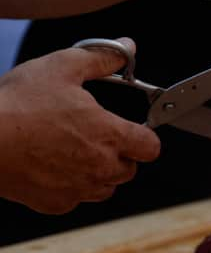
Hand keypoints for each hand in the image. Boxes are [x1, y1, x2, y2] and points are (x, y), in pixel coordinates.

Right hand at [0, 38, 160, 213]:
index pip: (152, 147)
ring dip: (99, 172)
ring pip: (107, 187)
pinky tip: (52, 166)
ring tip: (73, 150)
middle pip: (130, 168)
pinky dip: (72, 186)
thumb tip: (127, 48)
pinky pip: (77, 198)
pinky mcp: (57, 204)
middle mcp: (101, 167)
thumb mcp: (61, 67)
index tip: (132, 129)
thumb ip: (101, 58)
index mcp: (109, 135)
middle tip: (94, 136)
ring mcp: (80, 189)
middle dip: (120, 154)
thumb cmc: (17, 104)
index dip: (144, 136)